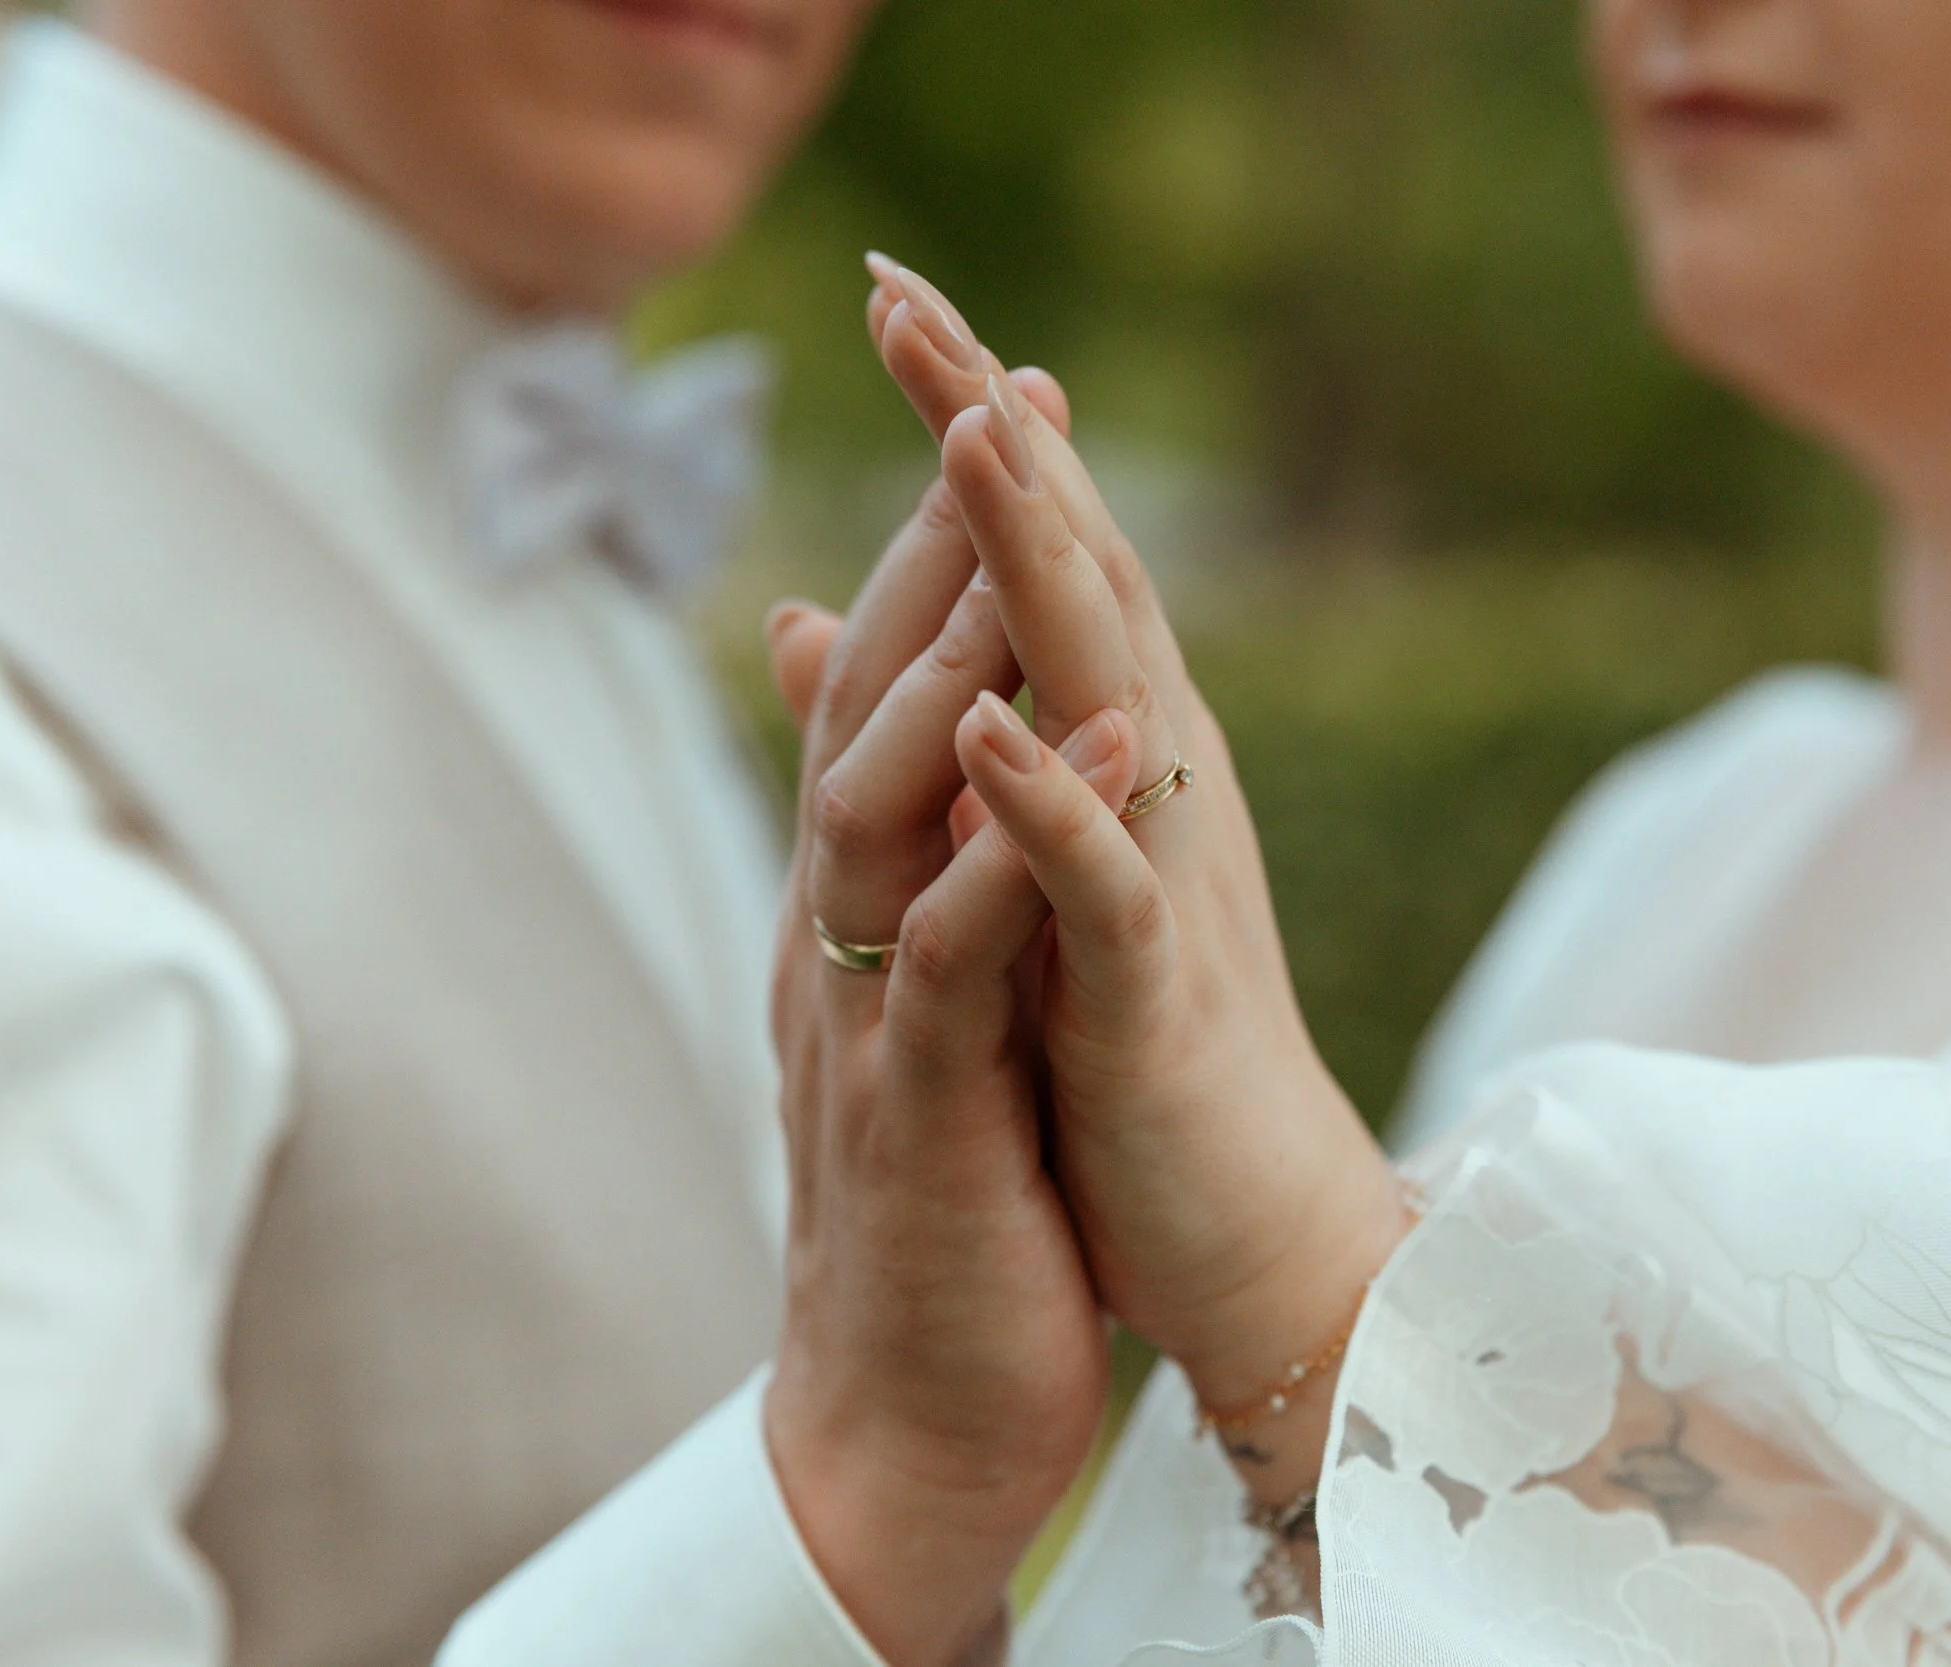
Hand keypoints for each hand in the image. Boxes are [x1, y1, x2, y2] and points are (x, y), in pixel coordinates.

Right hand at [758, 376, 1141, 1664]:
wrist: (903, 1404)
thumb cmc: (942, 1194)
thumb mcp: (925, 1006)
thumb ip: (914, 878)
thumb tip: (917, 786)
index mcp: (861, 906)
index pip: (891, 693)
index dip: (942, 551)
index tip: (1002, 410)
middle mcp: (840, 934)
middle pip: (872, 707)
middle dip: (931, 550)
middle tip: (984, 389)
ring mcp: (865, 1014)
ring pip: (883, 808)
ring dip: (947, 667)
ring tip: (1011, 531)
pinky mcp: (916, 1109)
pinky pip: (956, 958)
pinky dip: (1017, 850)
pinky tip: (1110, 755)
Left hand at [861, 262, 1411, 1502]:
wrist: (1241, 1224)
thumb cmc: (1128, 1045)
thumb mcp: (1018, 867)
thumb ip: (947, 730)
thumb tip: (820, 617)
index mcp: (1113, 749)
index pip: (1041, 553)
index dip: (970, 424)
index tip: (891, 292)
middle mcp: (1152, 778)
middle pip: (1076, 571)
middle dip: (991, 434)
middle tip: (907, 293)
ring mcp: (1159, 878)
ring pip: (1103, 691)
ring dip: (1039, 562)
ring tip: (973, 434)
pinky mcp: (1154, 996)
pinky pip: (1100, 887)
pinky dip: (1047, 806)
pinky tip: (984, 723)